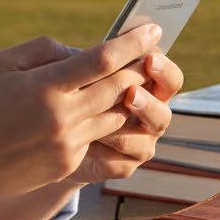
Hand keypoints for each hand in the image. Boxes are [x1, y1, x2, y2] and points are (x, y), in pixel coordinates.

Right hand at [0, 24, 162, 203]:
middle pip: (120, 87)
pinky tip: (107, 106)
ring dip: (130, 95)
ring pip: (118, 115)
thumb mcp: (3, 62)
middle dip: (140, 67)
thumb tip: (83, 52)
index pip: (102, 60)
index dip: (132, 43)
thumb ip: (46, 50)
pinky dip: (109, 118)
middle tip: (153, 51)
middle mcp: (62, 117)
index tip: (153, 29)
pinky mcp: (70, 164)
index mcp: (44, 87)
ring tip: (133, 78)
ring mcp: (68, 144)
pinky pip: (103, 137)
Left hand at [67, 49, 183, 184]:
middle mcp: (148, 112)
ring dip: (121, 126)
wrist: (51, 132)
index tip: (149, 59)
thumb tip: (77, 54)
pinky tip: (87, 141)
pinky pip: (124, 162)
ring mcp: (139, 140)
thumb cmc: (63, 91)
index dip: (163, 68)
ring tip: (98, 117)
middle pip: (164, 111)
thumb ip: (75, 59)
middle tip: (131, 94)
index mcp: (145, 83)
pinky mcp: (124, 164)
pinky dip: (106, 150)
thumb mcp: (66, 69)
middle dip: (149, 102)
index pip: (168, 75)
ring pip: (143, 140)